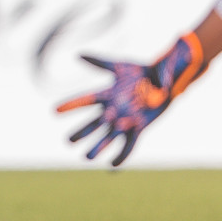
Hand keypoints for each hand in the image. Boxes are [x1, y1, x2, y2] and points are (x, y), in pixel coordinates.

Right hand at [54, 33, 206, 166]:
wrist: (166, 80)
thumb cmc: (142, 71)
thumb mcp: (120, 65)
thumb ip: (100, 62)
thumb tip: (77, 54)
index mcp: (108, 94)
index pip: (86, 99)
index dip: (71, 105)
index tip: (54, 110)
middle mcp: (114, 109)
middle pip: (94, 123)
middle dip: (82, 132)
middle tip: (68, 141)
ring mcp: (126, 120)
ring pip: (109, 136)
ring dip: (98, 147)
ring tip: (86, 158)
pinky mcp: (139, 128)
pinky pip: (129, 144)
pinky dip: (122, 155)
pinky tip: (112, 166)